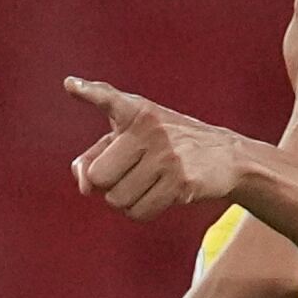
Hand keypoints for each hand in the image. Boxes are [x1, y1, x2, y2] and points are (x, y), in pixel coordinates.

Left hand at [65, 78, 245, 220]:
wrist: (225, 155)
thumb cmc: (166, 146)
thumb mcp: (132, 136)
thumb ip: (94, 156)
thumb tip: (83, 186)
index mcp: (137, 111)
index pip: (109, 99)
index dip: (90, 93)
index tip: (71, 86)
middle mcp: (151, 130)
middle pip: (99, 176)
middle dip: (109, 184)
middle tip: (129, 174)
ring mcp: (168, 156)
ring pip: (117, 199)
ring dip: (126, 200)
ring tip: (147, 184)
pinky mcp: (182, 182)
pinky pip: (139, 212)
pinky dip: (142, 210)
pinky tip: (159, 195)